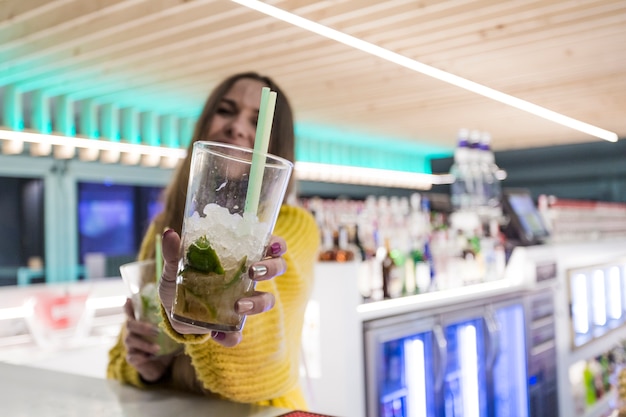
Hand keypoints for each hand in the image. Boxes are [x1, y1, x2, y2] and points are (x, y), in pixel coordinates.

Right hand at [122, 299, 174, 382]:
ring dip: (145, 344)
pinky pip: (132, 356)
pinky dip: (140, 356)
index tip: (129, 299)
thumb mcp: (168, 332)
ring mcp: (130, 345)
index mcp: (140, 324)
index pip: (131, 312)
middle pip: (129, 324)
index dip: (129, 306)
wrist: (161, 366)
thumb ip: (171, 324)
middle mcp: (132, 332)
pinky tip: (149, 357)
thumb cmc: (165, 345)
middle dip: (142, 326)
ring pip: (130, 340)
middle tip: (157, 331)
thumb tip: (185, 315)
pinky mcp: (132, 358)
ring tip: (157, 348)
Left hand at [159, 229, 286, 347]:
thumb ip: (173, 252)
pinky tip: (217, 334)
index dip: (277, 244)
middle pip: (276, 268)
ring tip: (239, 305)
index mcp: (238, 257)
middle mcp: (247, 277)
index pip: (267, 245)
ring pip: (267, 300)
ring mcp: (243, 301)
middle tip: (253, 271)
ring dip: (257, 303)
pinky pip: (239, 333)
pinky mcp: (231, 325)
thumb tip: (170, 234)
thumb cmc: (180, 280)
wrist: (171, 312)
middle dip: (271, 268)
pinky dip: (231, 336)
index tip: (273, 246)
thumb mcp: (174, 266)